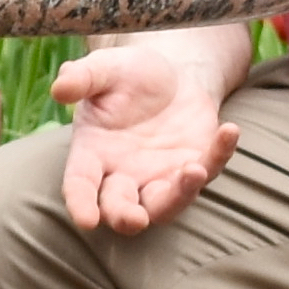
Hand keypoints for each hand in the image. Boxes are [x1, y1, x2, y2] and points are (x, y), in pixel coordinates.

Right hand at [53, 43, 240, 234]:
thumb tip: (59, 88)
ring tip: (193, 171)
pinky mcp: (195, 166)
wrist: (170, 72)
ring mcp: (161, 176)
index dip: (81, 204)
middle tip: (135, 219)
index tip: (86, 220)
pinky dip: (220, 155)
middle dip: (125, 217)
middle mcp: (123, 175)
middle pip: (121, 209)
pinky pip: (210, 169)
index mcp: (92, 154)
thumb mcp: (104, 68)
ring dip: (179, 195)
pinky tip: (229, 130)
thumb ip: (83, 78)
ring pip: (165, 204)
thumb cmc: (127, 74)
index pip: (80, 185)